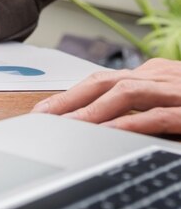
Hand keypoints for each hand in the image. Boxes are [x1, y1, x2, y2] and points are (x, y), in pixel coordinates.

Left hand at [31, 58, 180, 134]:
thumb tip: (105, 124)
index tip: (43, 110)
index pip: (102, 81)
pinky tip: (109, 133)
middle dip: (68, 99)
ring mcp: (175, 90)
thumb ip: (141, 108)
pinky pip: (157, 115)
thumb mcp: (172, 102)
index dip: (69, 95)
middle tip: (41, 116)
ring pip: (125, 93)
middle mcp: (159, 77)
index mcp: (152, 75)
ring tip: (66, 125)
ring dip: (92, 110)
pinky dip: (131, 123)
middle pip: (104, 83)